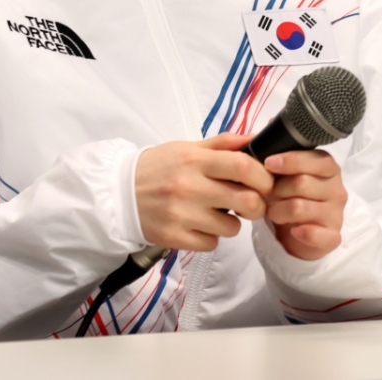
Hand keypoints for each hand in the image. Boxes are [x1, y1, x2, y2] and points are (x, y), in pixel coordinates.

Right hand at [136, 133, 272, 251]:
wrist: (118, 192)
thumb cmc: (157, 168)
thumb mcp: (186, 148)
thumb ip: (223, 144)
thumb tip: (257, 138)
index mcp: (194, 160)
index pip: (244, 167)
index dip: (263, 177)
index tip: (263, 183)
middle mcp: (189, 186)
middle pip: (248, 201)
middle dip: (256, 205)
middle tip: (247, 204)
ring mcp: (182, 214)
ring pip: (232, 227)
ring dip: (229, 222)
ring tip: (213, 213)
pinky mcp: (175, 237)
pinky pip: (211, 243)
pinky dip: (209, 236)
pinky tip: (196, 224)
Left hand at [263, 150, 346, 260]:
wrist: (293, 230)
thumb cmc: (287, 195)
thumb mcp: (283, 175)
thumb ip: (279, 162)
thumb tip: (265, 156)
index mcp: (328, 170)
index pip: (318, 160)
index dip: (292, 160)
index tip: (269, 164)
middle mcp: (336, 190)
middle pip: (302, 182)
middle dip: (278, 188)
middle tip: (270, 194)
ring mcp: (336, 214)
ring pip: (300, 207)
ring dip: (278, 210)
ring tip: (273, 212)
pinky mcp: (333, 236)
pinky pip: (318, 234)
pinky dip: (303, 233)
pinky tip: (294, 231)